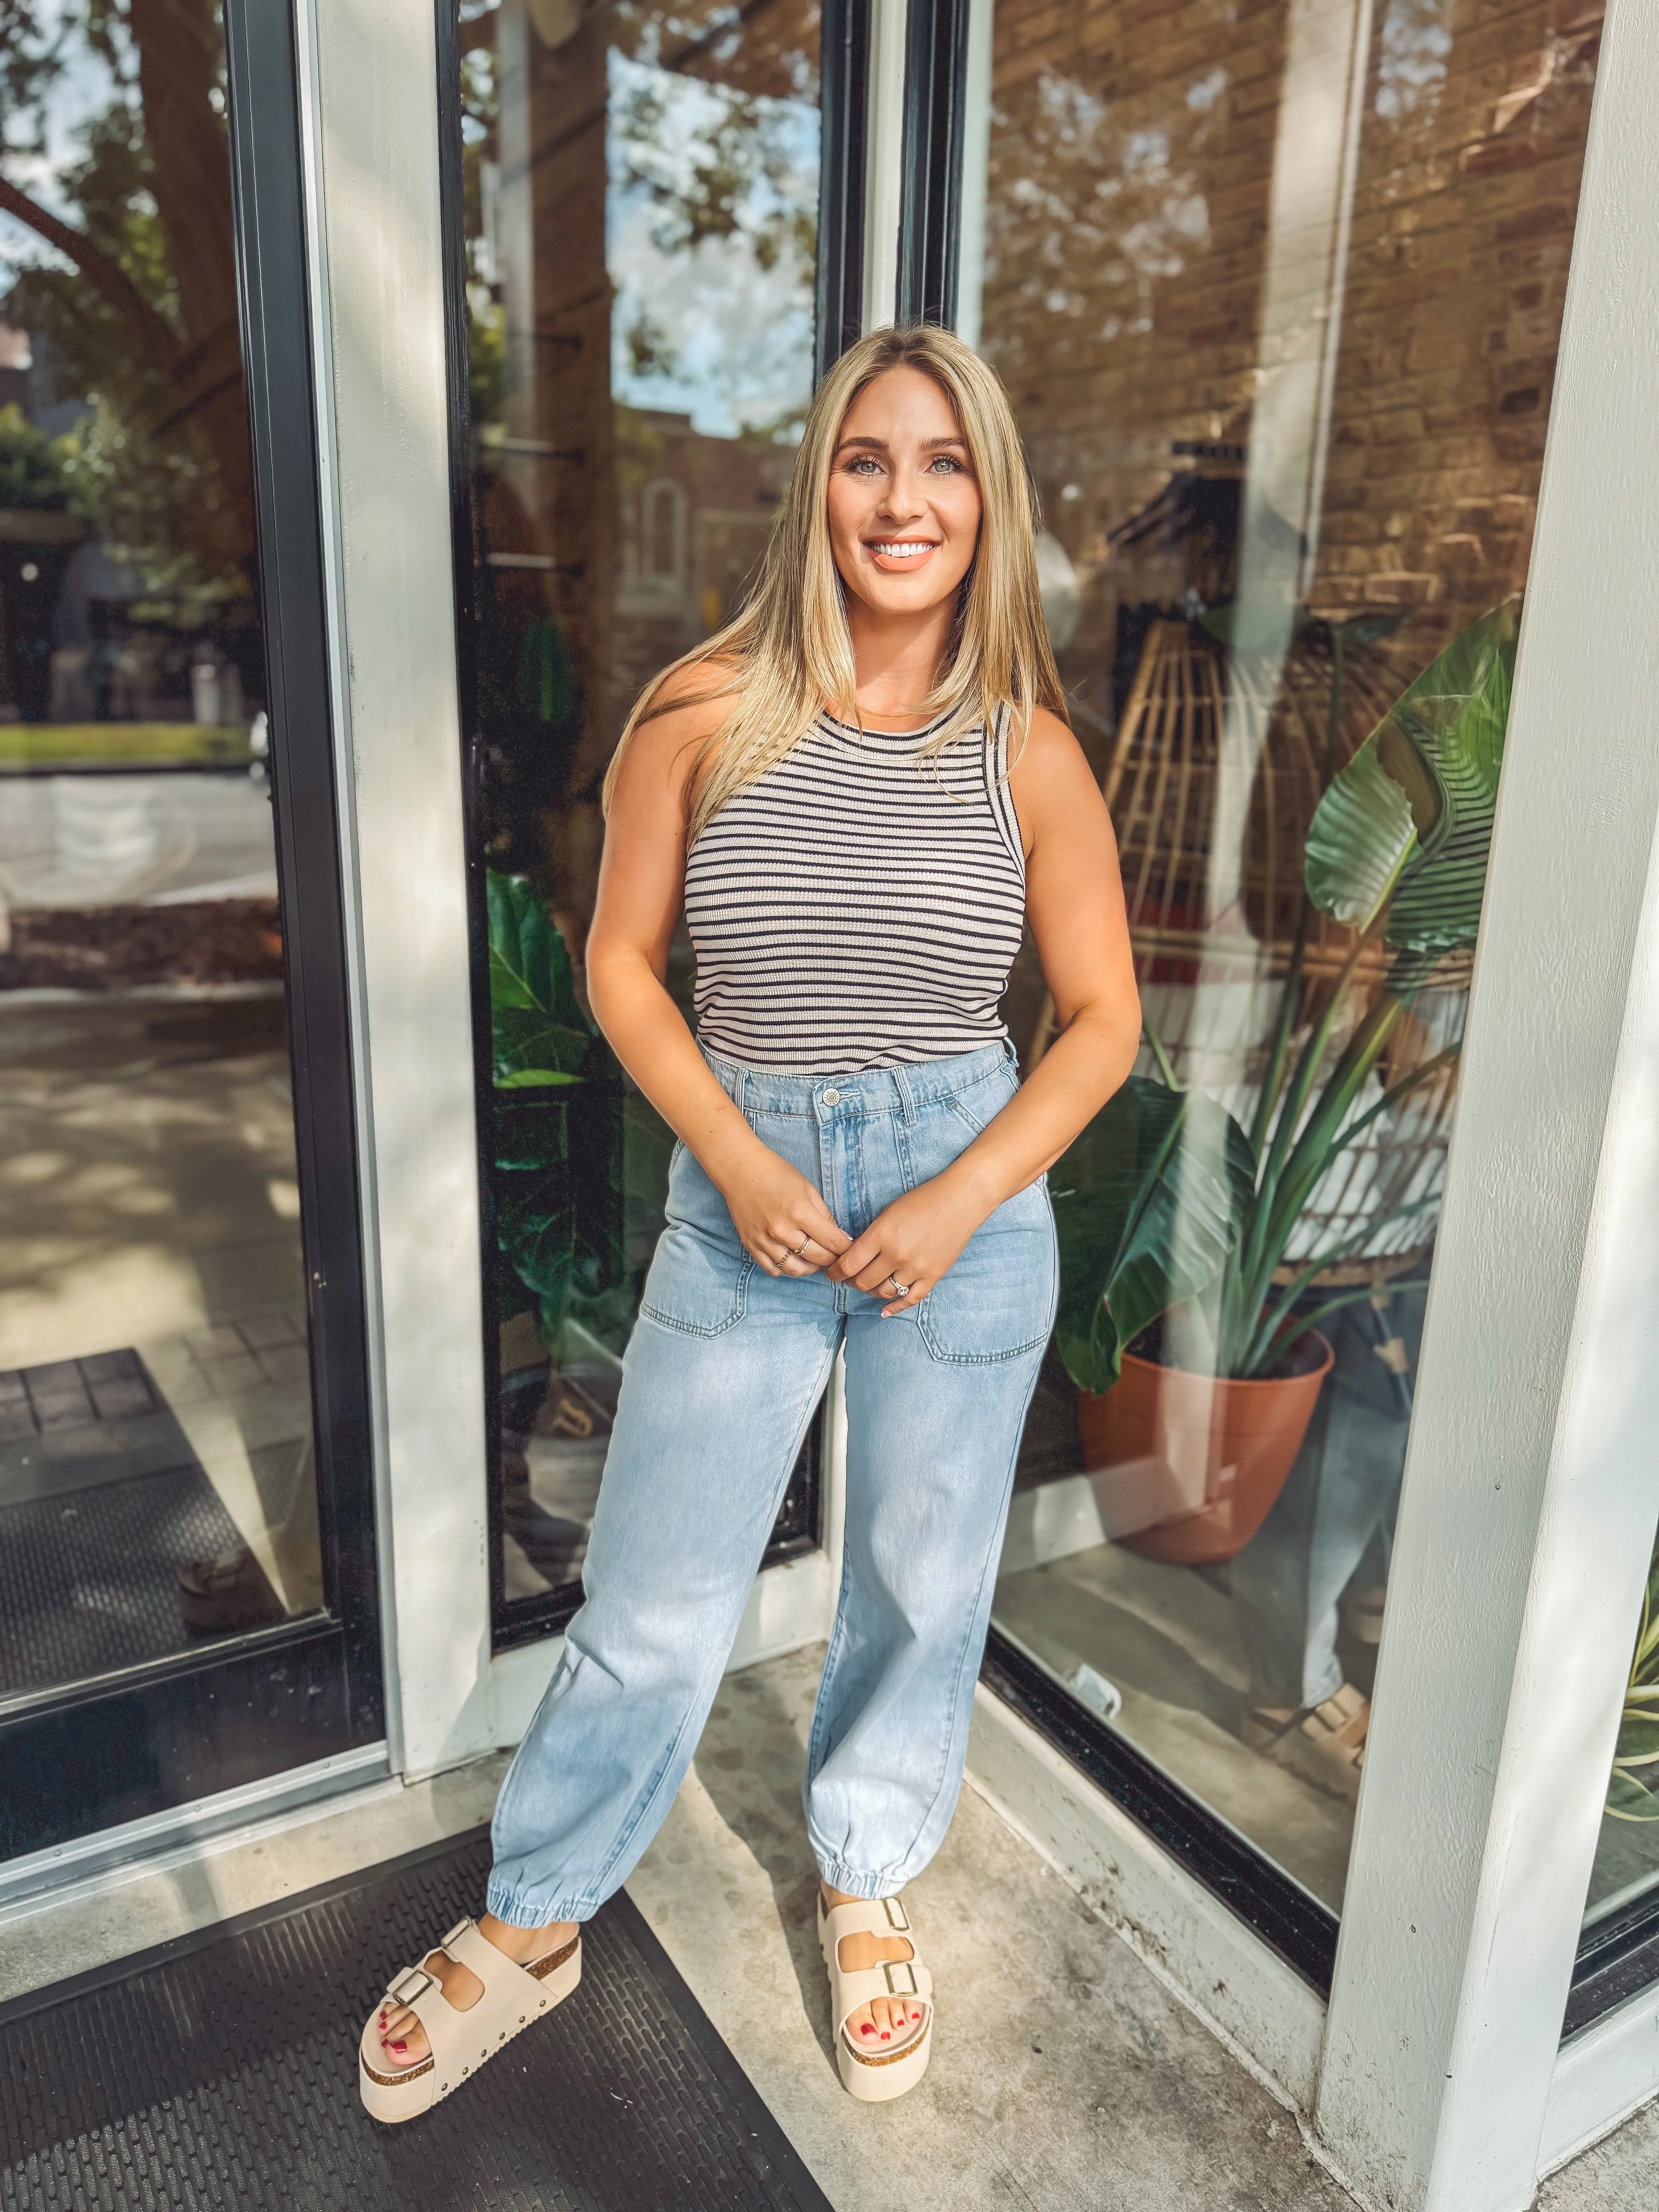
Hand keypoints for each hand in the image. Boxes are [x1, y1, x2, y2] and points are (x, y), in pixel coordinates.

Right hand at [711, 1140, 852, 1276]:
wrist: (740, 1169)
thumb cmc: (776, 1174)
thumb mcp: (808, 1188)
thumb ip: (824, 1215)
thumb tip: (839, 1237)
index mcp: (800, 1212)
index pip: (832, 1241)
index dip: (845, 1248)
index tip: (850, 1249)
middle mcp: (782, 1230)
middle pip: (817, 1258)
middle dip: (832, 1259)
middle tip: (836, 1256)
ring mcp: (765, 1240)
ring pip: (795, 1269)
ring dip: (810, 1268)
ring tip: (815, 1260)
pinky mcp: (751, 1245)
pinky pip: (773, 1269)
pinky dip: (787, 1269)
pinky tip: (794, 1259)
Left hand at [826, 1171, 991, 1315]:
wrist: (960, 1200)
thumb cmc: (922, 1200)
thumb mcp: (888, 1212)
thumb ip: (871, 1236)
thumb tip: (854, 1255)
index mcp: (881, 1235)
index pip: (848, 1265)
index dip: (835, 1272)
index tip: (832, 1273)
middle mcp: (896, 1255)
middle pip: (863, 1282)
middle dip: (851, 1282)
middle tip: (848, 1278)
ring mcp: (916, 1268)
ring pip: (884, 1293)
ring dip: (871, 1292)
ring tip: (868, 1286)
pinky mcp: (933, 1276)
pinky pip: (911, 1299)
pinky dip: (895, 1308)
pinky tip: (885, 1311)